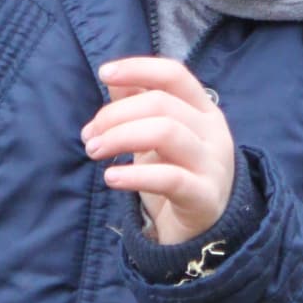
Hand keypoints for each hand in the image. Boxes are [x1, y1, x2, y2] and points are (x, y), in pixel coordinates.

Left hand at [81, 56, 235, 246]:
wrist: (203, 234)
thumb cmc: (176, 175)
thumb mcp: (156, 137)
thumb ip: (139, 105)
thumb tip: (112, 78)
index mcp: (203, 109)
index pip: (174, 74)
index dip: (138, 68)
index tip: (104, 74)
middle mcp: (213, 131)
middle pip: (161, 103)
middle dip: (116, 114)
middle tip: (89, 136)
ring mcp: (212, 163)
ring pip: (165, 132)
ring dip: (120, 137)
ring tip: (94, 151)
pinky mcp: (205, 196)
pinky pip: (169, 178)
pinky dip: (134, 175)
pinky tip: (111, 178)